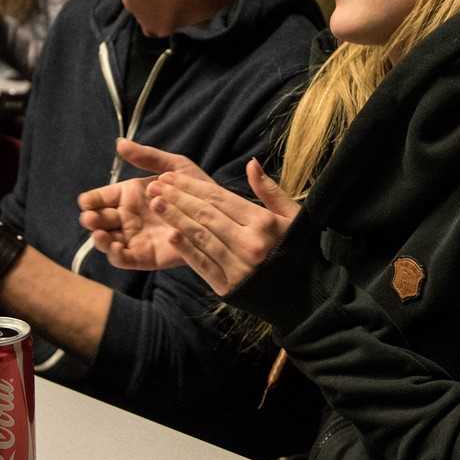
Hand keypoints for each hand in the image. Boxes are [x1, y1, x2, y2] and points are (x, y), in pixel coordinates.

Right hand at [77, 138, 216, 270]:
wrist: (219, 214)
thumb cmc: (197, 188)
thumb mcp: (173, 166)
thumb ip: (147, 157)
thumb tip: (119, 142)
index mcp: (130, 196)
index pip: (102, 198)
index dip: (91, 200)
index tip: (86, 201)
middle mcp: (129, 218)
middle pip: (101, 221)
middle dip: (91, 220)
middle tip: (90, 218)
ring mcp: (136, 238)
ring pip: (109, 242)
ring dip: (100, 240)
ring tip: (99, 234)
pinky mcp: (147, 256)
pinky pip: (126, 259)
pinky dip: (116, 255)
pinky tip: (116, 247)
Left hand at [148, 158, 300, 295]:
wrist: (304, 296)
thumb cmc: (298, 250)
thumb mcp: (293, 216)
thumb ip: (270, 190)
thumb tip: (251, 164)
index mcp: (263, 223)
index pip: (220, 198)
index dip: (191, 186)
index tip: (170, 176)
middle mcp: (250, 244)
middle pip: (206, 215)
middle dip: (177, 198)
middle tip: (155, 186)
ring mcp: (238, 267)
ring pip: (200, 236)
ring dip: (175, 219)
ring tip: (155, 204)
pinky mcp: (229, 287)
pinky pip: (202, 264)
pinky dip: (186, 249)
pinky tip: (170, 235)